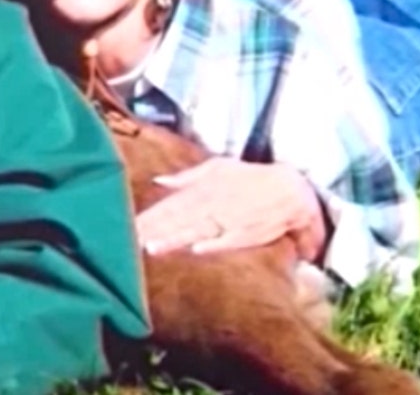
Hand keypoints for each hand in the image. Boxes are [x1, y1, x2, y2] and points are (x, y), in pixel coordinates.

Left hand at [135, 157, 327, 259]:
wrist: (292, 189)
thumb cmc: (252, 178)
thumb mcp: (217, 169)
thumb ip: (187, 177)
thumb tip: (159, 181)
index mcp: (203, 189)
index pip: (170, 206)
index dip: (149, 217)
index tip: (127, 226)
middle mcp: (212, 204)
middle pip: (177, 219)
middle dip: (153, 230)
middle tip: (127, 241)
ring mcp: (230, 219)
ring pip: (197, 231)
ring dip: (174, 239)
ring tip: (151, 247)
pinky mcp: (248, 233)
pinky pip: (229, 240)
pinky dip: (214, 244)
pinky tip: (196, 250)